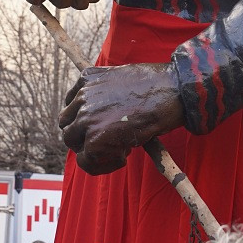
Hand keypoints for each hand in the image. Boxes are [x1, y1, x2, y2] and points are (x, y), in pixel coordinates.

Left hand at [59, 63, 184, 174]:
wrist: (174, 91)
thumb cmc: (159, 85)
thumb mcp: (124, 78)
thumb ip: (106, 93)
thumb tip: (104, 115)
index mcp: (87, 79)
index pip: (71, 106)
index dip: (85, 121)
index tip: (102, 126)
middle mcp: (82, 97)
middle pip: (68, 125)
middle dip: (85, 137)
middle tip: (111, 141)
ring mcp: (87, 118)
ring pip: (73, 143)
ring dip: (92, 150)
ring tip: (119, 149)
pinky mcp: (95, 139)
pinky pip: (86, 161)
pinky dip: (103, 164)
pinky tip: (124, 156)